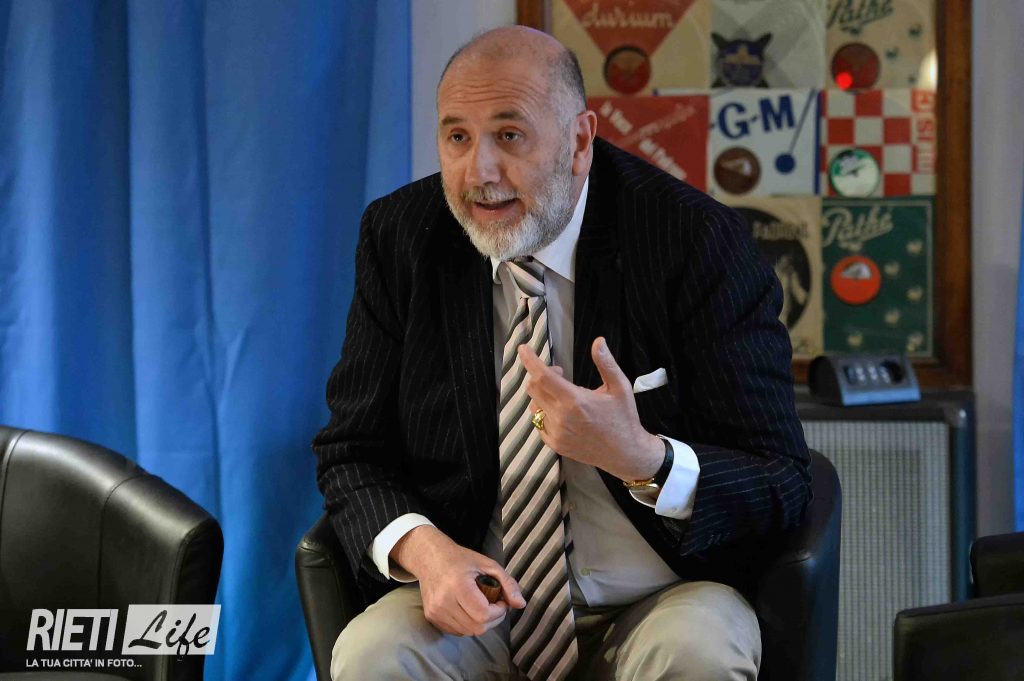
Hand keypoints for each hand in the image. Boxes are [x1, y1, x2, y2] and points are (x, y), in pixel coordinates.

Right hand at [390, 525, 525, 636]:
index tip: (500, 601)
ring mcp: (435, 612)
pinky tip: (468, 610)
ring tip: (482, 607)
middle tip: (495, 606)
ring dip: (480, 623)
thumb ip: (507, 583)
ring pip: (467, 632)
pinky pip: (456, 631)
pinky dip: (467, 624)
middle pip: (477, 627)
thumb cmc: (461, 559)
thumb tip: (520, 604)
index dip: (498, 612)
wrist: (430, 558)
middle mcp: (443, 601)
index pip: (483, 615)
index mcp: (458, 585)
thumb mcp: (488, 564)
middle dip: (492, 620)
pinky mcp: (431, 617)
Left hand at [519, 336, 663, 481]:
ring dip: (542, 394)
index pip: (542, 376)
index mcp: (575, 401)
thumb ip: (606, 363)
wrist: (625, 453)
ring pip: (534, 405)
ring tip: (562, 393)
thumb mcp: (620, 387)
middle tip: (559, 372)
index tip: (523, 349)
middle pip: (533, 388)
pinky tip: (562, 411)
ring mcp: (556, 433)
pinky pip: (538, 422)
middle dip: (540, 374)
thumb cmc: (623, 418)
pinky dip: (544, 411)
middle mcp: (561, 417)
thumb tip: (598, 341)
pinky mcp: (555, 444)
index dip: (530, 360)